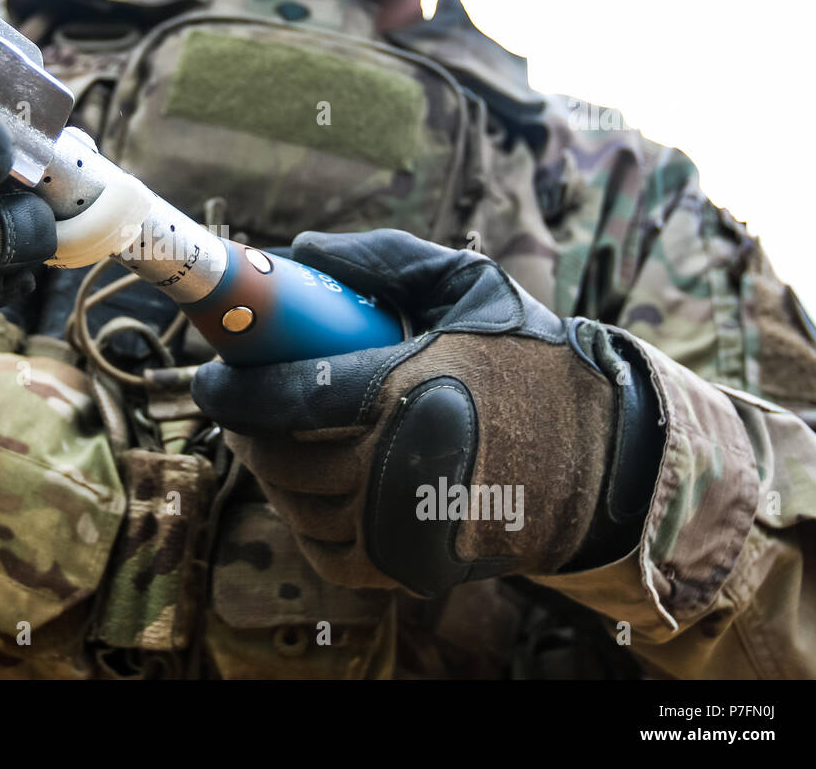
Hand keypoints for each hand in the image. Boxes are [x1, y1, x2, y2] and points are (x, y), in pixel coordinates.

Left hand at [193, 229, 662, 595]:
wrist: (602, 457)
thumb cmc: (532, 363)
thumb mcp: (470, 285)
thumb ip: (383, 258)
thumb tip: (301, 249)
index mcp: (410, 390)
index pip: (287, 398)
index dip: (234, 390)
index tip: (213, 374)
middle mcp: (399, 467)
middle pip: (282, 456)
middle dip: (246, 427)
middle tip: (243, 399)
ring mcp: (402, 527)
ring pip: (297, 505)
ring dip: (271, 470)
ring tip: (278, 435)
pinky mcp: (409, 566)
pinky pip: (325, 549)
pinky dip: (304, 518)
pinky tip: (313, 484)